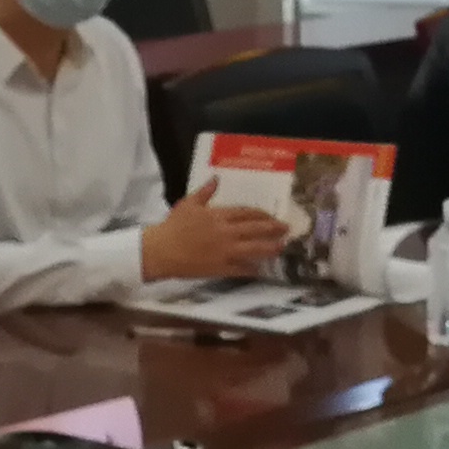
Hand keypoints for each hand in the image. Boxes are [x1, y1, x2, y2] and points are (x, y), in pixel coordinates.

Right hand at [142, 177, 290, 281]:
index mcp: (218, 216)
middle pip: (256, 229)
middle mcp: (226, 233)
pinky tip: (260, 269)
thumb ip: (205, 192)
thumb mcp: (188, 204)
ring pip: (254, 249)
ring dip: (270, 248)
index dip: (262, 214)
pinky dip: (251, 269)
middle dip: (274, 229)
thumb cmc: (173, 226)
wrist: (161, 250)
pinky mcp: (220, 268)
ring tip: (281, 247)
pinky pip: (240, 269)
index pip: (247, 213)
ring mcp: (225, 251)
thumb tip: (216, 178)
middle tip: (287, 229)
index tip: (272, 216)